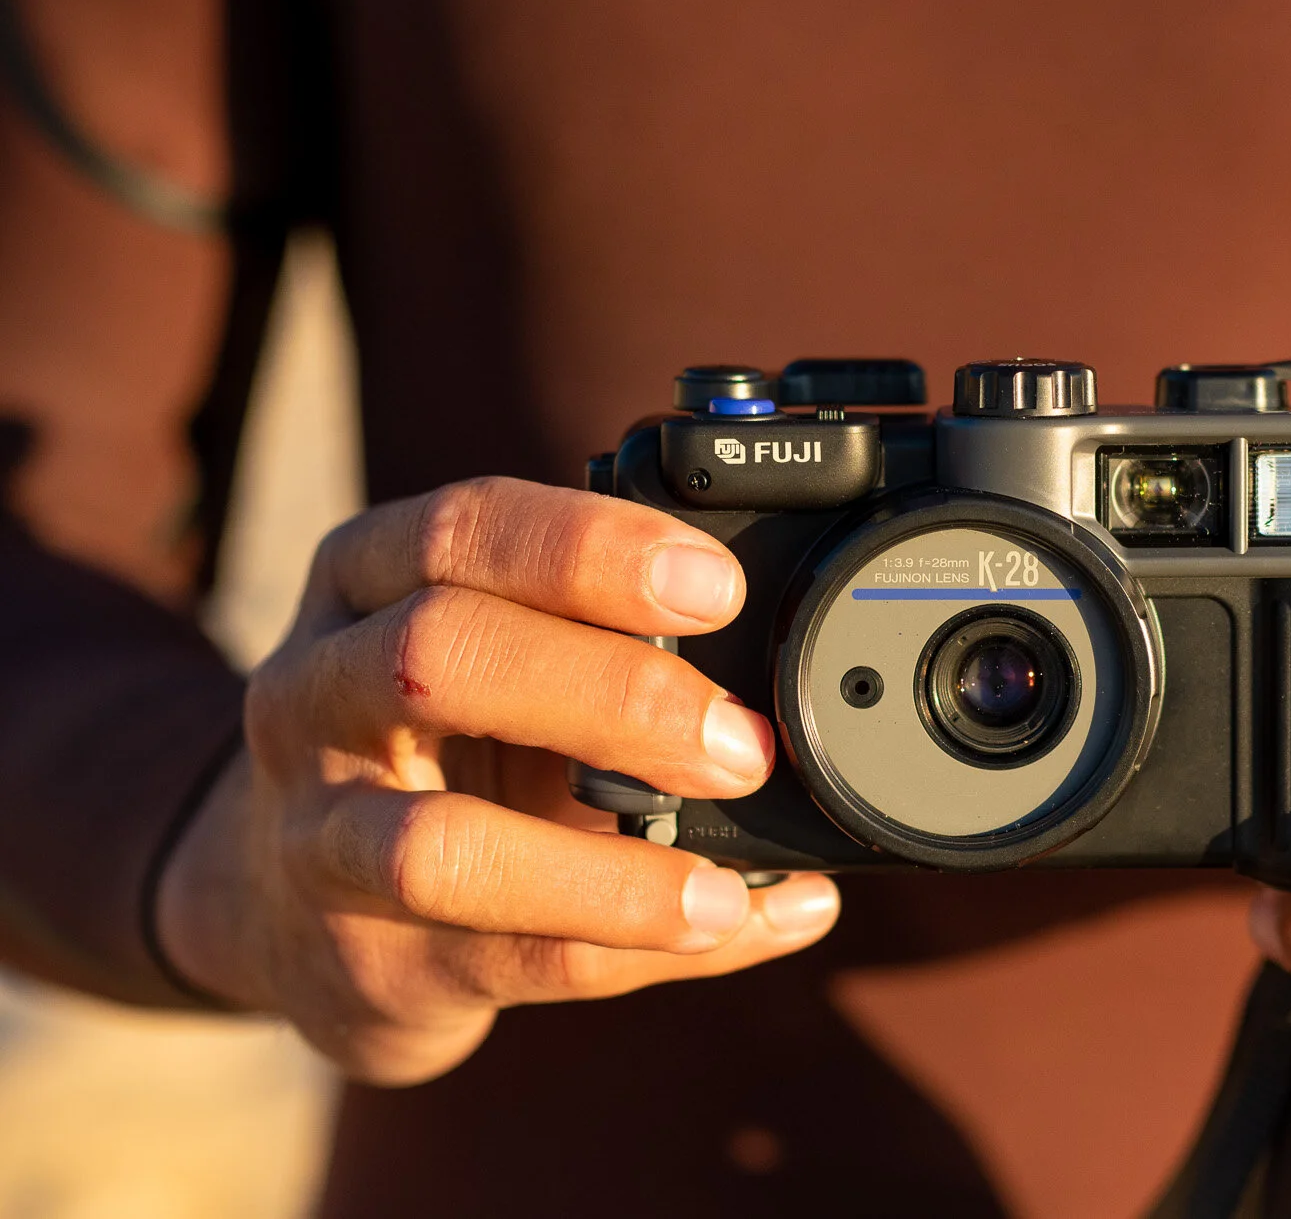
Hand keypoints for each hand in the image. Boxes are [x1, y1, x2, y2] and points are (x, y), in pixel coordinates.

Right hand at [156, 478, 839, 1084]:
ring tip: (720, 890)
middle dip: (610, 693)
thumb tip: (809, 677)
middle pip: (440, 653)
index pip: (466, 529)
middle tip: (740, 744)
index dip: (592, 548)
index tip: (717, 585)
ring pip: (435, 845)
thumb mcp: (495, 652)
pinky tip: (726, 928)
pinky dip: (630, 948)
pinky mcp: (360, 957)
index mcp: (369, 580)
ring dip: (600, 871)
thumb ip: (610, 637)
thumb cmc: (436, 743)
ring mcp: (321, 833)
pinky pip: (501, 956)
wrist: (285, 903)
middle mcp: (320, 690)